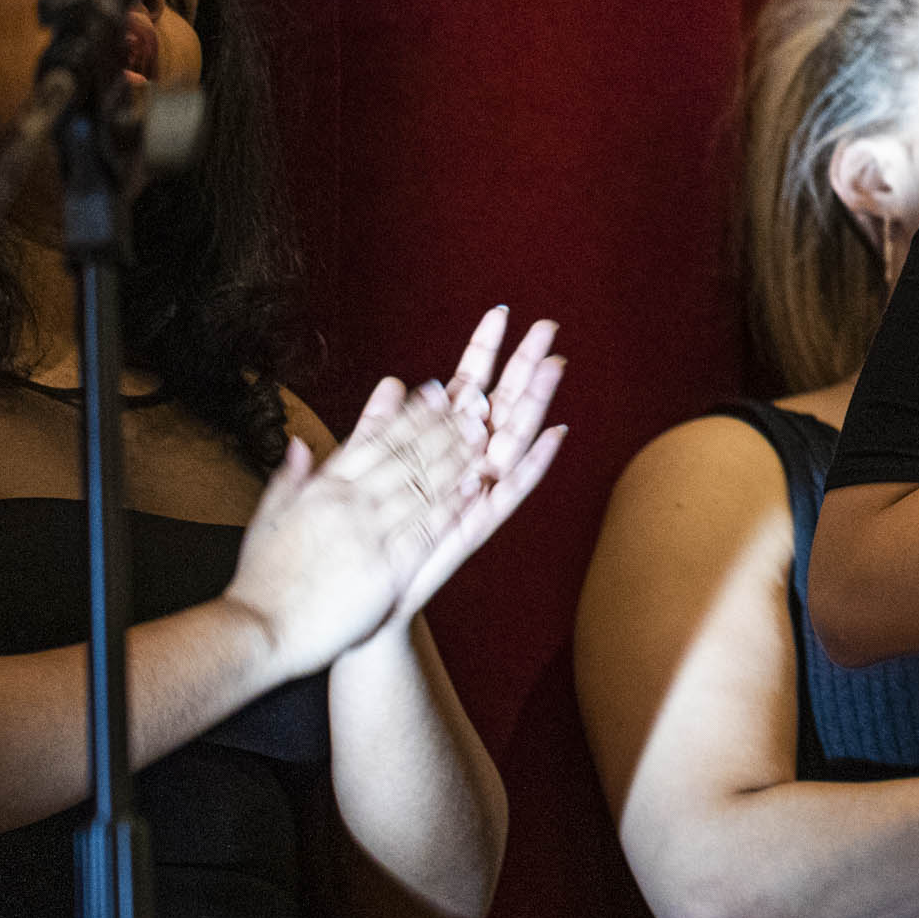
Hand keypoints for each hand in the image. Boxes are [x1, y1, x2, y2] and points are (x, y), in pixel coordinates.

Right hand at [225, 379, 467, 679]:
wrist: (258, 631)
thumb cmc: (261, 581)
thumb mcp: (267, 519)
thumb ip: (289, 478)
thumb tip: (299, 443)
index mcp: (321, 489)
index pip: (372, 440)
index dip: (408, 414)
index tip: (434, 392)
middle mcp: (347, 504)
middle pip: (404, 455)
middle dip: (443, 427)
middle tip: (474, 404)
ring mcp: (368, 534)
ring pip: (420, 486)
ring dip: (456, 458)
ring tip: (484, 436)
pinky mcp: (384, 569)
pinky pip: (425, 530)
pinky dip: (452, 506)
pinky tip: (475, 488)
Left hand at [383, 305, 571, 630]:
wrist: (363, 605)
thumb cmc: (367, 543)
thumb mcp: (361, 473)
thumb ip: (378, 427)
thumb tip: (394, 381)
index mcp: (437, 448)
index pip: (466, 387)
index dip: (483, 352)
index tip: (501, 313)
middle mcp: (465, 466)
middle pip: (499, 404)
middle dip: (522, 365)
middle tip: (546, 326)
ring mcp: (476, 494)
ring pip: (512, 439)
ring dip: (536, 402)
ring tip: (556, 366)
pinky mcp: (477, 525)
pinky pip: (511, 491)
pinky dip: (534, 464)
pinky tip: (557, 435)